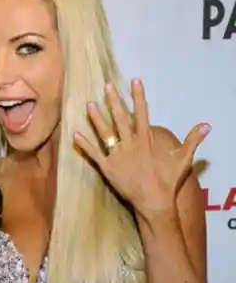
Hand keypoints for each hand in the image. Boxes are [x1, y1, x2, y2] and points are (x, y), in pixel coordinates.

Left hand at [73, 79, 210, 217]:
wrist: (153, 202)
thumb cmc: (168, 182)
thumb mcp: (183, 159)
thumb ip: (192, 140)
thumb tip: (207, 125)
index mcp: (146, 140)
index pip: (142, 112)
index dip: (138, 96)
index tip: (135, 81)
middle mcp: (130, 145)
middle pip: (121, 118)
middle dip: (114, 101)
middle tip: (107, 86)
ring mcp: (117, 156)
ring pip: (105, 133)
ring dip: (97, 118)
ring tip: (89, 104)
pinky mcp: (108, 168)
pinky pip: (94, 154)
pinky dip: (84, 144)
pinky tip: (75, 134)